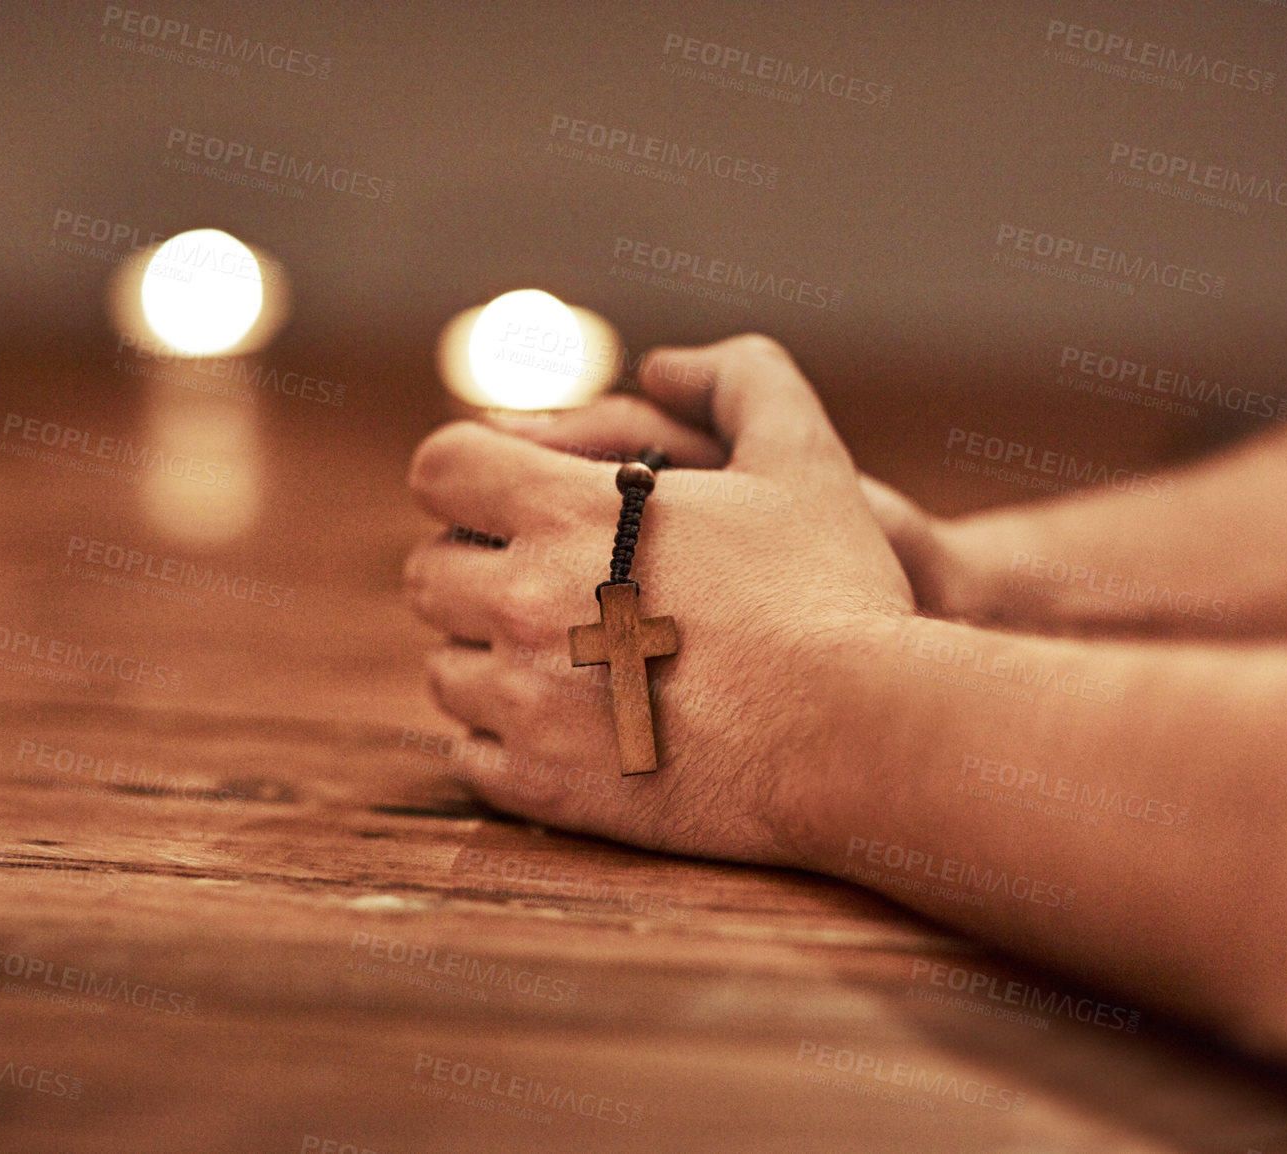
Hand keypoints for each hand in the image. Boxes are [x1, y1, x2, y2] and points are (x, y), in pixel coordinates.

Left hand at [404, 335, 913, 867]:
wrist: (859, 737)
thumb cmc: (836, 593)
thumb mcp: (802, 457)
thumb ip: (742, 380)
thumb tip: (662, 367)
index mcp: (568, 513)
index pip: (440, 468)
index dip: (467, 474)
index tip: (506, 497)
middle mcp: (525, 604)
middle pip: (426, 574)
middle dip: (471, 570)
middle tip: (539, 583)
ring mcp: (526, 703)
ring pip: (444, 670)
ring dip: (486, 658)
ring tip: (560, 661)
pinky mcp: (544, 788)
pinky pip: (470, 756)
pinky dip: (502, 741)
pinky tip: (564, 729)